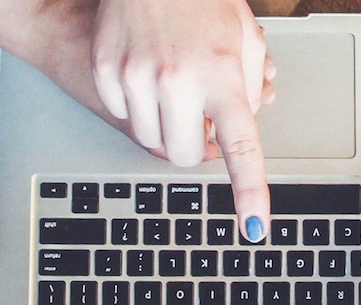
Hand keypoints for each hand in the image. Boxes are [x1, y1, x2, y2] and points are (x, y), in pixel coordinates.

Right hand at [91, 0, 274, 240]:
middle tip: (201, 115)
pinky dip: (137, 104)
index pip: (241, 146)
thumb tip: (235, 133)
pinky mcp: (107, 70)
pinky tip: (146, 71)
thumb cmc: (202, 0)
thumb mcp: (244, 39)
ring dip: (166, 124)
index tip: (253, 227)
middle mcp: (177, 79)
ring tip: (174, 85)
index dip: (250, 191)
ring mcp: (136, 76)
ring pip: (152, 139)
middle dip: (196, 144)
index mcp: (221, 74)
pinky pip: (124, 114)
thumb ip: (247, 91)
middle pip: (185, 154)